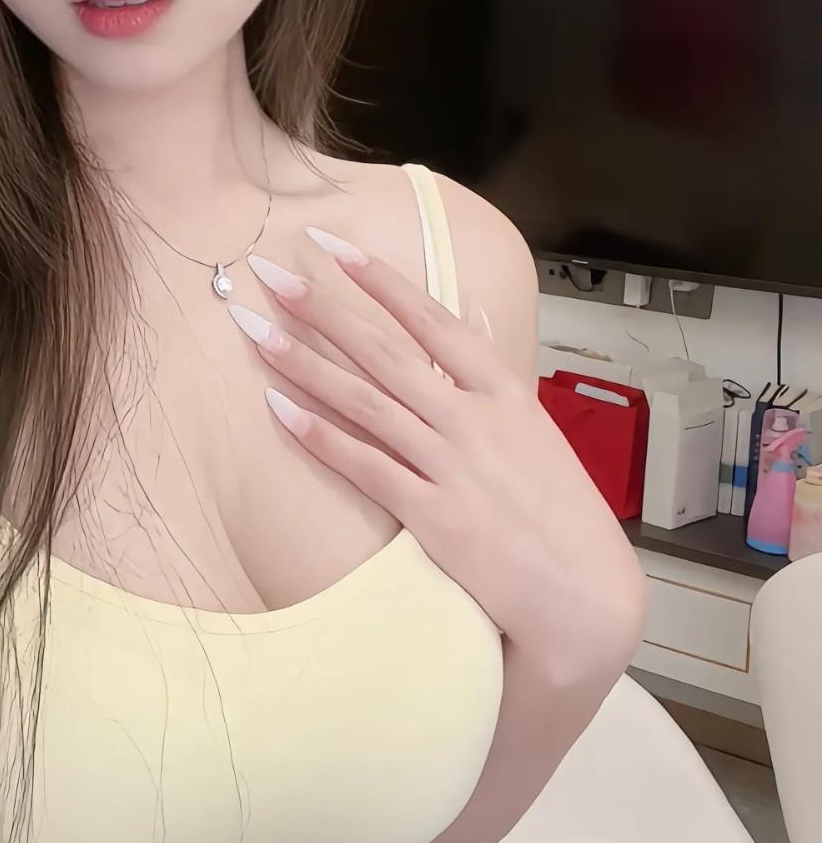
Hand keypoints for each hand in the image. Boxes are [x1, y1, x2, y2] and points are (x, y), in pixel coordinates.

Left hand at [231, 231, 645, 679]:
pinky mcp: (434, 517)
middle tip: (271, 274)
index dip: (379, 280)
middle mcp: (476, 421)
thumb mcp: (537, 433)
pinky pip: (366, 466)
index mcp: (506, 393)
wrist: (586, 596)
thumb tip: (470, 325)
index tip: (333, 246)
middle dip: (322, 308)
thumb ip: (496, 382)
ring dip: (304, 362)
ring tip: (256, 331)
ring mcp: (453, 467)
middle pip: (384, 351)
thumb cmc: (562, 516)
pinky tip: (280, 408)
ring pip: (364, 400)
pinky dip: (320, 436)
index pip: (433, 319)